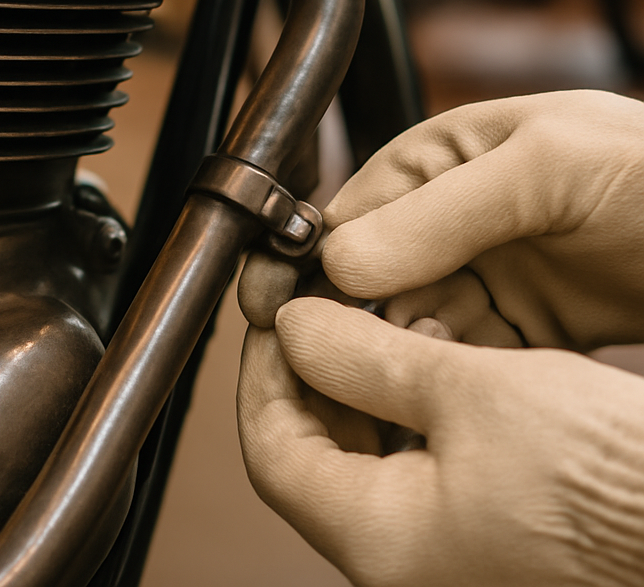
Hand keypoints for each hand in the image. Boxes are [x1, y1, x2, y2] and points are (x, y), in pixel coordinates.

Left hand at [238, 297, 643, 586]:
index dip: (262, 373)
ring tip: (377, 325)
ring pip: (358, 460)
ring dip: (356, 387)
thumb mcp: (472, 391)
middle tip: (319, 310)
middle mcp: (402, 563)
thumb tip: (294, 327)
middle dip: (308, 375)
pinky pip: (408, 469)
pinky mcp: (476, 535)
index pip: (271, 453)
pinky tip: (428, 362)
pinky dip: (402, 412)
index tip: (275, 316)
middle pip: (310, 458)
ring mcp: (440, 556)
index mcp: (382, 542)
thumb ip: (365, 358)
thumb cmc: (611, 478)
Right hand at [317, 90, 643, 349]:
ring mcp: (489, 271)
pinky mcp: (524, 324)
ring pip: (412, 320)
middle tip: (346, 359)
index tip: (291, 308)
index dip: (318, 259)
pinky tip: (449, 389)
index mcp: (444, 155)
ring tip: (405, 376)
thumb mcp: (545, 168)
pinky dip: (448, 373)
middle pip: (373, 274)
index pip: (355, 209)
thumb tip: (341, 260)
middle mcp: (454, 215)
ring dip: (401, 350)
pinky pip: (464, 353)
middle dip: (357, 318)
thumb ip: (441, 212)